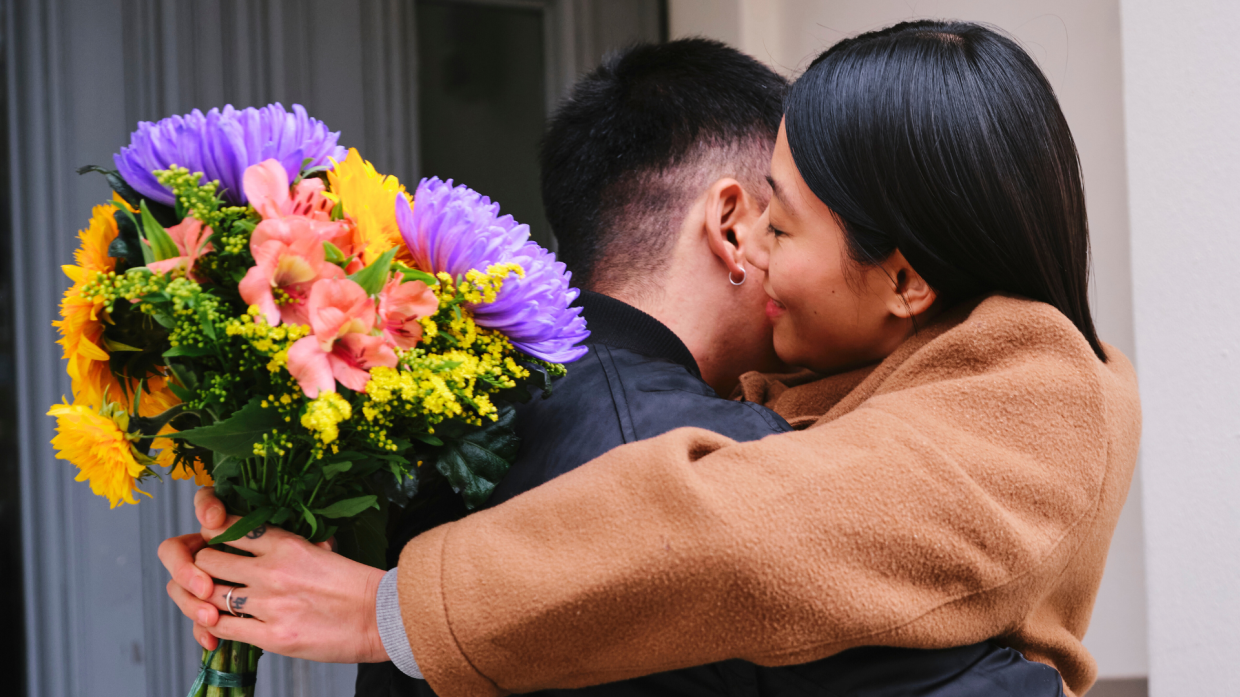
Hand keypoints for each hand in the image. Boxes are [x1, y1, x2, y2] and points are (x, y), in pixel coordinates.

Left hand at [159, 487, 387, 662]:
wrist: (380, 617)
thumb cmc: (354, 585)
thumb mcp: (320, 551)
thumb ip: (289, 545)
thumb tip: (266, 541)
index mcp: (287, 544)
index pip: (229, 527)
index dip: (211, 534)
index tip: (210, 541)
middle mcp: (272, 570)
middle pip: (208, 560)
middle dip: (200, 567)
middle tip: (202, 574)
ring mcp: (270, 604)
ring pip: (209, 594)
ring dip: (202, 598)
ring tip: (207, 598)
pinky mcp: (272, 636)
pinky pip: (222, 627)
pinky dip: (212, 624)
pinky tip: (215, 621)